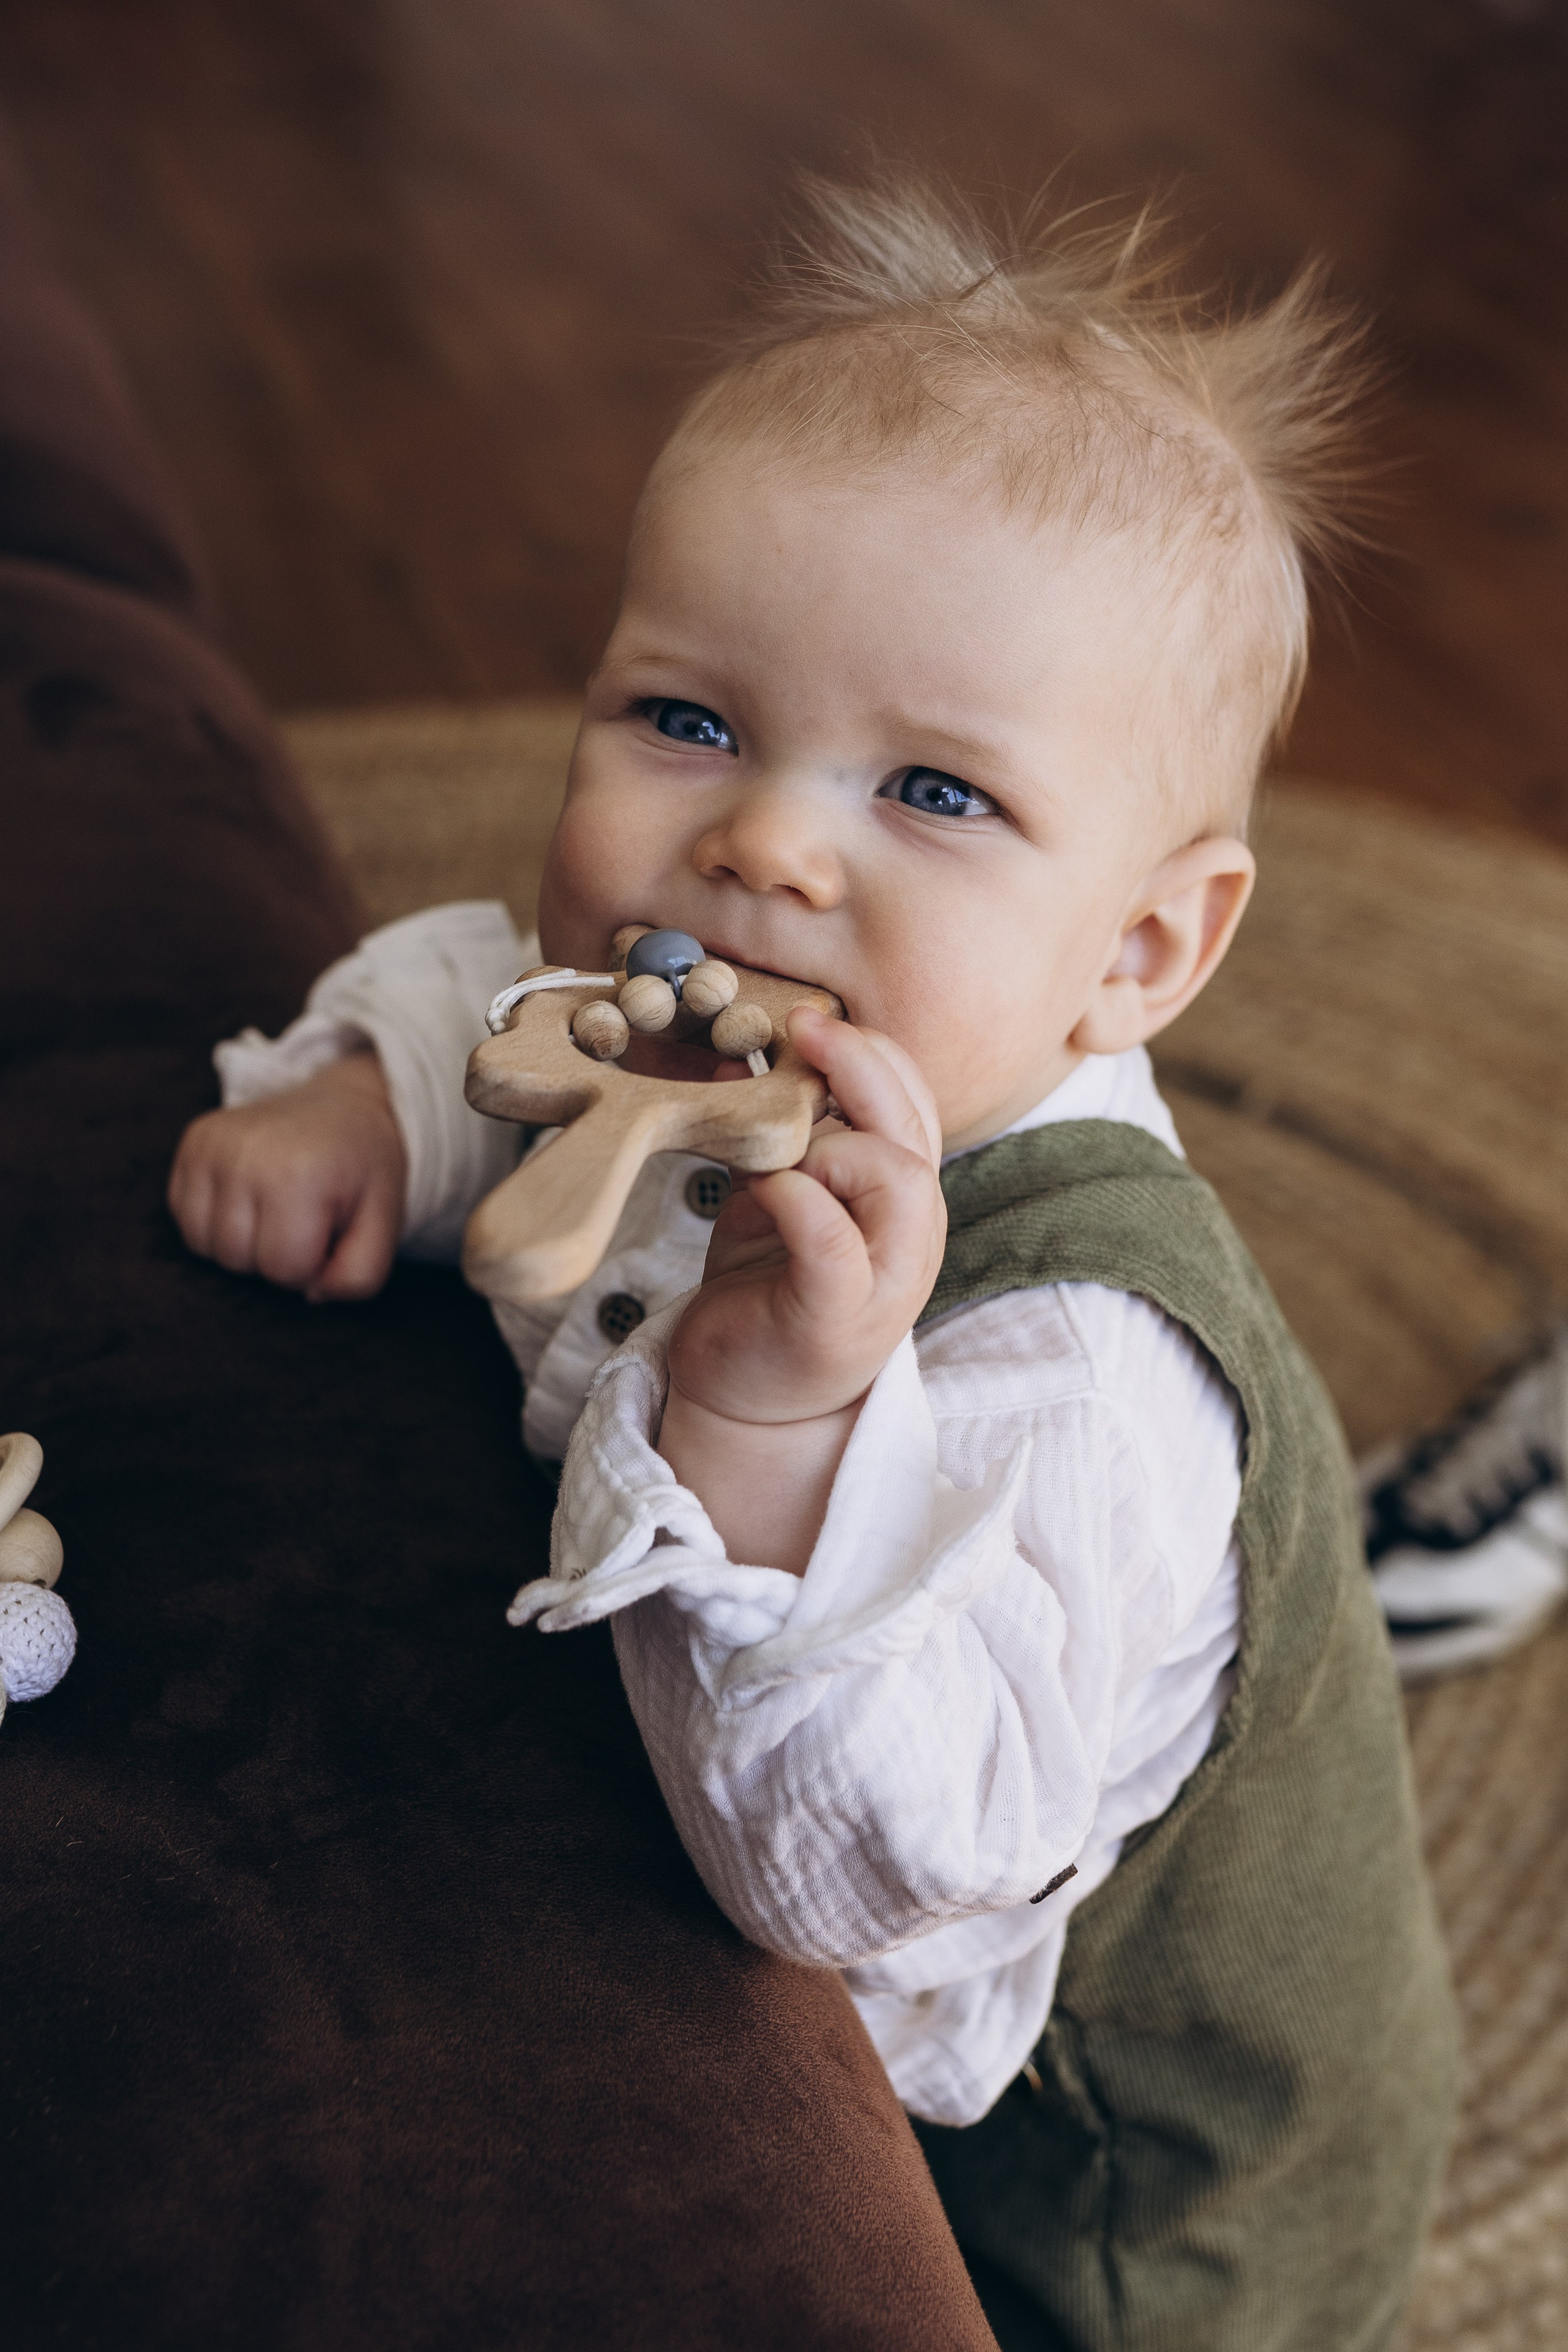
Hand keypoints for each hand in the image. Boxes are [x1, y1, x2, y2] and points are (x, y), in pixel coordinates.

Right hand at [167, 1050, 406, 1302]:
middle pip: (239, 1261)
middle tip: (303, 1218)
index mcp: (299, 1174)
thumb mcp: (385, 1223)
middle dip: (274, 1256)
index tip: (328, 1234)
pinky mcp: (194, 1142)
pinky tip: (249, 1197)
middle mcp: (245, 1155)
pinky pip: (187, 1220)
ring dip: (241, 1244)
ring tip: (275, 1209)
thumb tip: (309, 1295)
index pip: (283, 1269)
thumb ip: (359, 1276)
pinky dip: (215, 1223)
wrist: (344, 1107)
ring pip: (206, 1246)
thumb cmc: (363, 1172)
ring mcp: (212, 1145)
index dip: (310, 1266)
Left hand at [658, 1008, 945, 1570]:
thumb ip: (786, 1135)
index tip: (809, 1018)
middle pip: (914, 1129)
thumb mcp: (780, 1193)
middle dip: (861, 1066)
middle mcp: (911, 1234)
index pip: (915, 1102)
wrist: (749, 1396)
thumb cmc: (767, 1284)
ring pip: (898, 1179)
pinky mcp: (836, 1318)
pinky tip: (765, 1191)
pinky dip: (800, 1201)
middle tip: (800, 1031)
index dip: (872, 1051)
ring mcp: (884, 1280)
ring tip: (779, 1154)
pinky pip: (834, 1242)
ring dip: (833, 1143)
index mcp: (903, 1195)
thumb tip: (750, 1056)